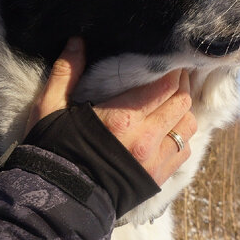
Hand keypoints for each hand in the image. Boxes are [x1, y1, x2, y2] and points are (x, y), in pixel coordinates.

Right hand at [29, 38, 197, 185]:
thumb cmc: (52, 150)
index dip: (171, 70)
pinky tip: (167, 130)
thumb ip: (67, 72)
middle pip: (182, 101)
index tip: (166, 62)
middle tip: (171, 77)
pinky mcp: (157, 177)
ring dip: (182, 111)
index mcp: (122, 118)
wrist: (58, 199)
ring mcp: (154, 160)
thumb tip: (76, 41)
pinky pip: (184, 151)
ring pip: (188, 126)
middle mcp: (145, 138)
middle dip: (179, 85)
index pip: (165, 85)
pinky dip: (181, 136)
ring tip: (170, 103)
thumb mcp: (51, 108)